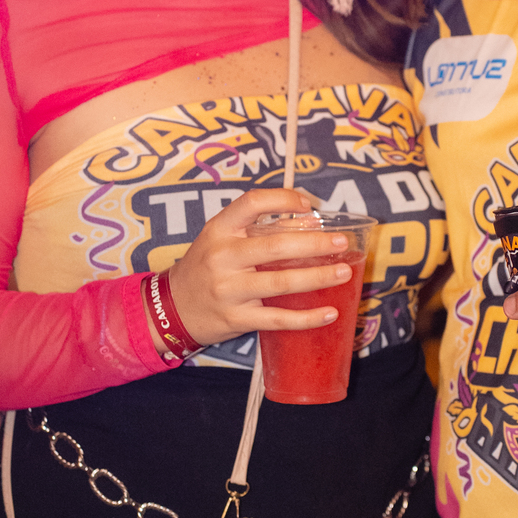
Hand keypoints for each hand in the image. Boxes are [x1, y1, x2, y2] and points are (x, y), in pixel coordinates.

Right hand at [166, 188, 358, 349]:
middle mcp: (222, 257)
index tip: (309, 205)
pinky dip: (307, 317)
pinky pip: (278, 318)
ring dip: (318, 277)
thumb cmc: (206, 267)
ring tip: (344, 272)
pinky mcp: (237, 318)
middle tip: (341, 242)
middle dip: (314, 244)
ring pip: (281, 283)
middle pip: (275, 246)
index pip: (252, 203)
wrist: (172, 308)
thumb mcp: (221, 240)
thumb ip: (259, 229)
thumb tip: (310, 220)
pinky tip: (330, 312)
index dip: (283, 199)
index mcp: (219, 229)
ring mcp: (229, 290)